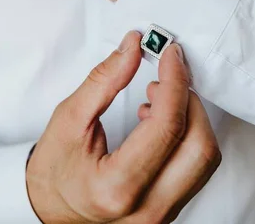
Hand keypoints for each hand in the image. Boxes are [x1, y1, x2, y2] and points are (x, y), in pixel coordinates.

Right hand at [26, 31, 221, 222]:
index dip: (174, 83)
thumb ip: (104, 80)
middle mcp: (146, 209)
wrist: (49, 209)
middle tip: (165, 76)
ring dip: (191, 119)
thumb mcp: (69, 118)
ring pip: (205, 159)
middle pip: (199, 146)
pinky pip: (197, 169)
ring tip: (157, 100)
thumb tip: (133, 47)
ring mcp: (161, 215)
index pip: (167, 128)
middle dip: (189, 101)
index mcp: (117, 186)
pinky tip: (160, 123)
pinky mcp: (169, 210)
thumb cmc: (53, 170)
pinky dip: (187, 137)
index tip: (169, 56)